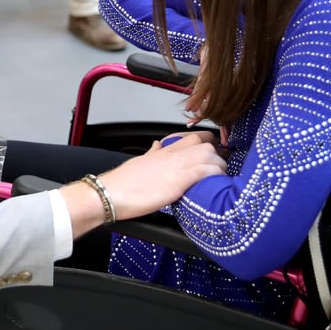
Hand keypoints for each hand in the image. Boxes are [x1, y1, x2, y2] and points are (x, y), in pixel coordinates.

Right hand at [60, 131, 226, 235]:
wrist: (109, 193)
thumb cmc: (121, 183)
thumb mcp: (139, 162)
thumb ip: (152, 153)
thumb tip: (157, 145)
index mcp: (162, 151)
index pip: (192, 136)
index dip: (207, 142)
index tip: (213, 153)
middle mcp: (171, 154)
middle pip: (205, 141)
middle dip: (218, 153)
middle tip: (221, 166)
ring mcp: (175, 166)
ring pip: (209, 154)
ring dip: (219, 165)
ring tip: (221, 178)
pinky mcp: (178, 180)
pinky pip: (206, 171)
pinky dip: (215, 175)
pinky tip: (216, 184)